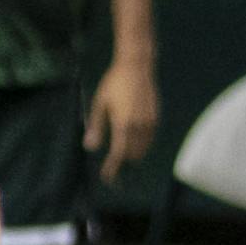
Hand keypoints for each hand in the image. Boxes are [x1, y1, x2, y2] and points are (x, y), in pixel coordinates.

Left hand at [85, 58, 158, 181]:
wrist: (137, 67)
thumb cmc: (114, 83)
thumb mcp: (99, 103)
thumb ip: (96, 127)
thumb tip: (90, 148)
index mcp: (123, 124)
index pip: (118, 154)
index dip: (112, 168)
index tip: (107, 178)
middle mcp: (139, 126)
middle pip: (131, 155)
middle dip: (121, 164)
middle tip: (112, 171)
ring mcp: (150, 123)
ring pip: (142, 149)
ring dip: (132, 156)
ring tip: (121, 160)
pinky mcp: (155, 118)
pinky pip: (148, 140)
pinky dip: (140, 146)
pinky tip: (132, 144)